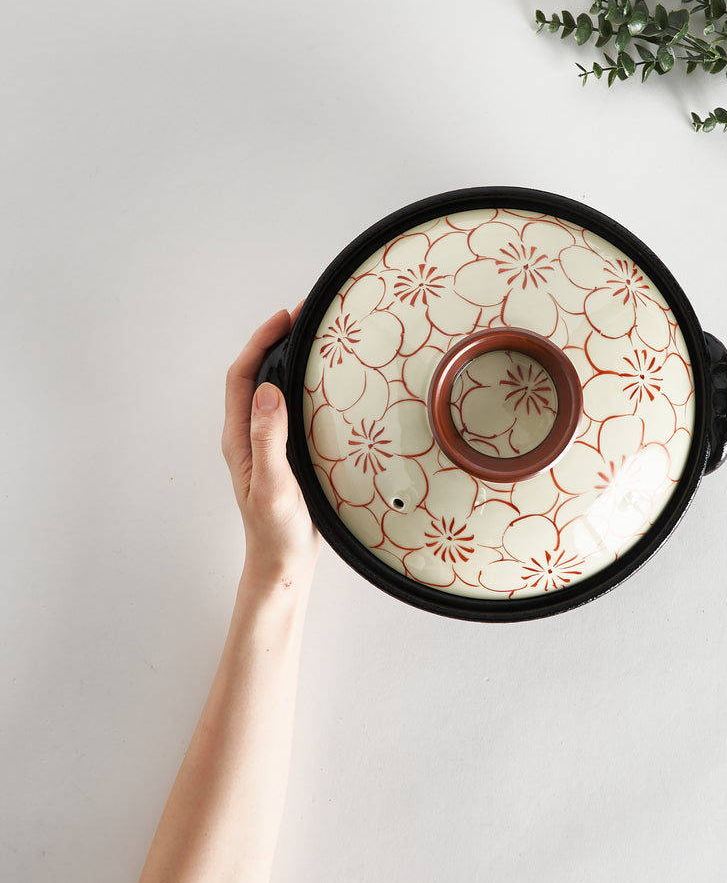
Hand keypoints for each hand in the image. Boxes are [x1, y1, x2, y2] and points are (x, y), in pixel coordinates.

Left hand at [222, 307, 320, 589]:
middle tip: (306, 318)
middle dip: (276, 341)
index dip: (260, 342)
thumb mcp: (272, 485)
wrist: (285, 564)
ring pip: (275, 390)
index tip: (285, 319)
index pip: (242, 377)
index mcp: (240, 438)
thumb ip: (268, 439)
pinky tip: (329, 384)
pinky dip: (306, 386)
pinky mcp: (288, 452)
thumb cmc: (276, 531)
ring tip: (317, 340)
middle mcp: (251, 435)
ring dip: (291, 361)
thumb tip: (268, 390)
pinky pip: (293, 408)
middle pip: (257, 375)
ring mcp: (269, 443)